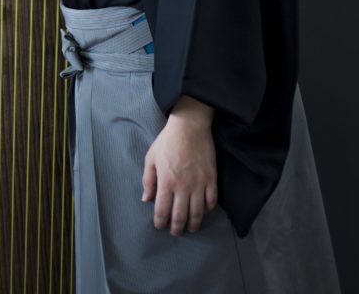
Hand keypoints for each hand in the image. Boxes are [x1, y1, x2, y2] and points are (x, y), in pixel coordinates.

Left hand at [141, 96, 217, 236]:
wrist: (190, 126)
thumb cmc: (167, 141)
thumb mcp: (151, 158)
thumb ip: (148, 180)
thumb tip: (146, 199)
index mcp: (166, 182)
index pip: (162, 211)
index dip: (160, 222)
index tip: (160, 226)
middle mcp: (183, 186)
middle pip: (180, 216)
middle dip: (177, 228)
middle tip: (175, 232)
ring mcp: (199, 183)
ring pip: (197, 213)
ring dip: (193, 224)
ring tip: (190, 228)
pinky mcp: (211, 178)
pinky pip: (212, 200)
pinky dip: (207, 210)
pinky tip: (203, 211)